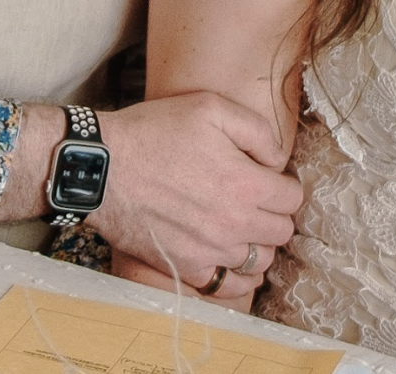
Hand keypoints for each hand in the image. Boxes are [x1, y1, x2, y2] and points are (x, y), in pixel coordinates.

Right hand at [89, 91, 300, 294]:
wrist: (103, 168)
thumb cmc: (154, 132)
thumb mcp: (210, 107)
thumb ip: (256, 129)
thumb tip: (277, 158)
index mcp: (245, 183)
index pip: (292, 198)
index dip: (285, 185)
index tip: (270, 178)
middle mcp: (234, 224)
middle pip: (282, 232)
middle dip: (275, 213)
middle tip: (257, 199)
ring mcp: (210, 252)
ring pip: (261, 262)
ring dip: (259, 244)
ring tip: (243, 226)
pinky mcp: (186, 269)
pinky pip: (229, 287)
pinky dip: (236, 275)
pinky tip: (228, 256)